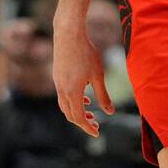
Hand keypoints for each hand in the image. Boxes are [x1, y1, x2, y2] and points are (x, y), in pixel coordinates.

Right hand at [52, 13, 113, 136]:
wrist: (68, 35)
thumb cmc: (86, 54)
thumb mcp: (98, 76)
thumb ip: (103, 95)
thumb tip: (110, 112)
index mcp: (72, 93)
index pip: (79, 118)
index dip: (88, 128)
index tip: (97, 133)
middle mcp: (62, 91)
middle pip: (70, 115)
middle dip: (83, 122)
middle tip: (96, 125)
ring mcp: (57, 83)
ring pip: (65, 106)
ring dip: (77, 112)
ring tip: (91, 113)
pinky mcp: (57, 76)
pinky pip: (63, 95)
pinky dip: (73, 101)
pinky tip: (85, 96)